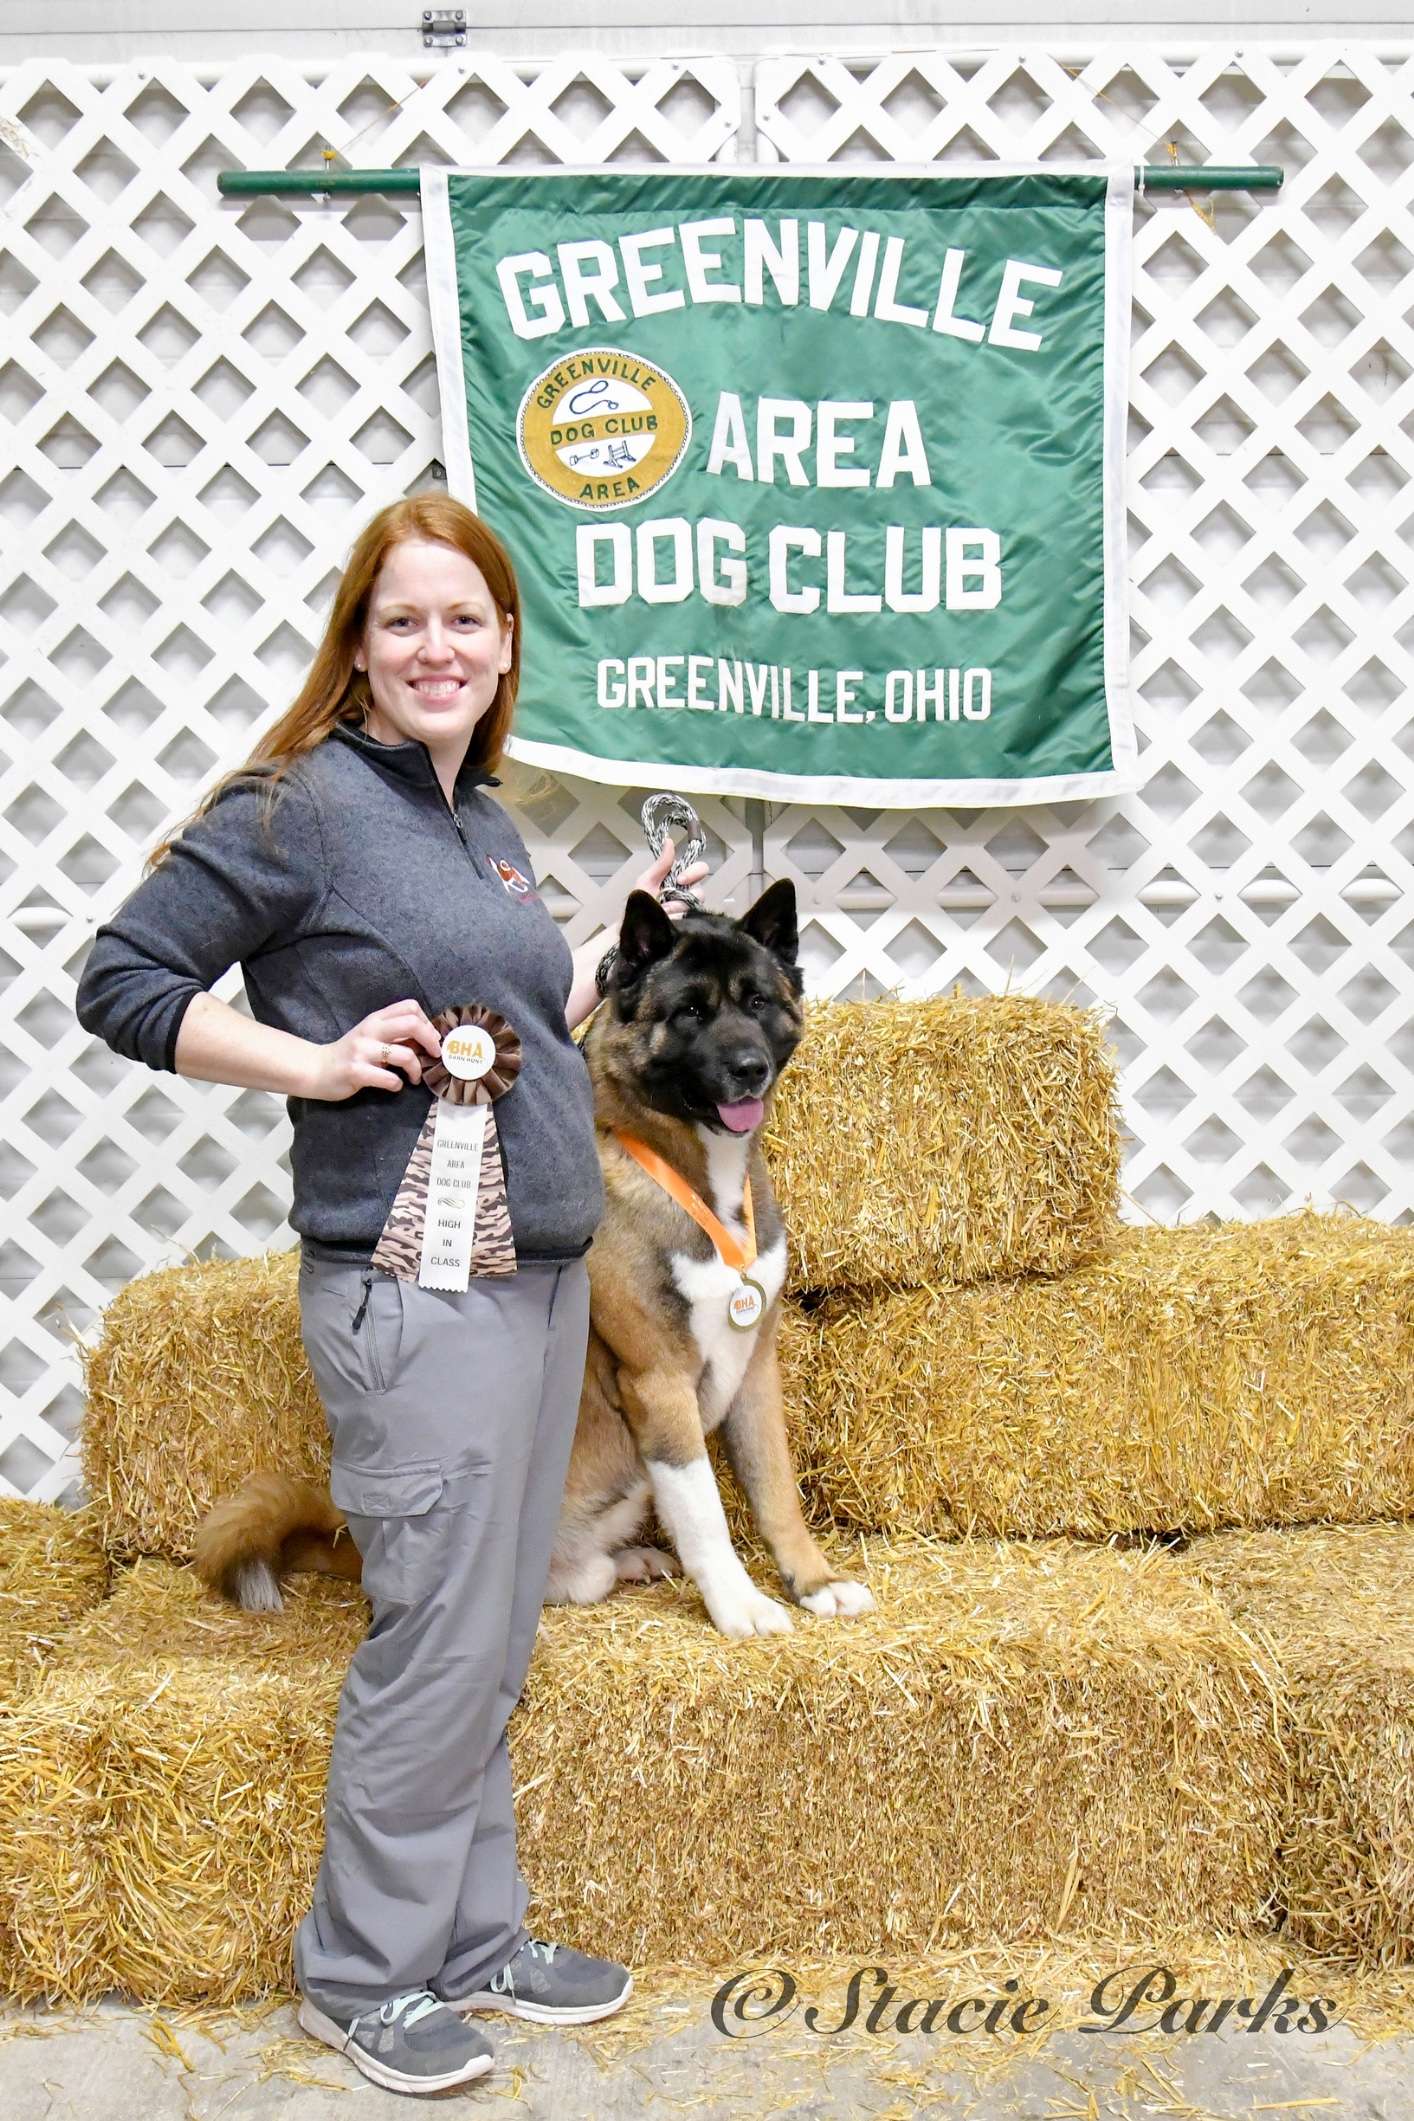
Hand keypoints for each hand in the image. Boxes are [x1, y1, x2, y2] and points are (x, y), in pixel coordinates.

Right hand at [304, 999, 443, 1101]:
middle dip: (431, 1041)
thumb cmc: (350, 1054)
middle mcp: (370, 1030)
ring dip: (416, 1069)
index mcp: (376, 1019)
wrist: (316, 1069)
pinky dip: (397, 1084)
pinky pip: (389, 1078)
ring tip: (414, 1078)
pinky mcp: (356, 1071)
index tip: (430, 1039)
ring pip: (405, 1055)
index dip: (427, 1022)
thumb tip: (429, 1038)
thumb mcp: (372, 1037)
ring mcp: (362, 1050)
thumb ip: (395, 1035)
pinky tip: (394, 1085)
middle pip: (412, 1024)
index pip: (410, 1007)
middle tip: (434, 1055)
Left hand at [633, 835, 710, 921]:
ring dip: (678, 906)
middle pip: (702, 888)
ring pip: (697, 903)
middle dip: (691, 890)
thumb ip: (661, 864)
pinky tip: (668, 918)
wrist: (634, 926)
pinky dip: (678, 916)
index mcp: (680, 880)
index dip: (694, 872)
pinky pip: (692, 917)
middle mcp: (688, 894)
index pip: (699, 869)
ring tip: (664, 911)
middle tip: (673, 894)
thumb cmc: (639, 902)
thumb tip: (669, 840)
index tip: (679, 879)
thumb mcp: (647, 880)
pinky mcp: (689, 923)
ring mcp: (689, 910)